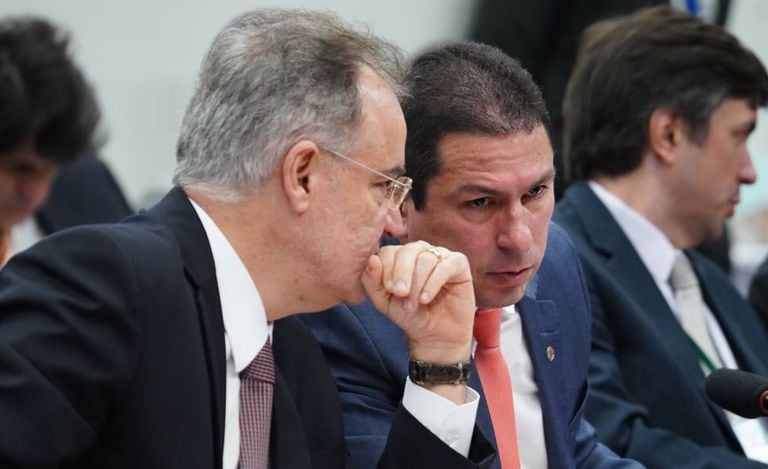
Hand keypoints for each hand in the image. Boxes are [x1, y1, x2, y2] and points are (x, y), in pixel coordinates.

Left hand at [362, 241, 475, 364]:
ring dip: (417, 283)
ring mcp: (440, 255)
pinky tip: (426, 299)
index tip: (388, 290)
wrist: (434, 336)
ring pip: (426, 259)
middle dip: (402, 273)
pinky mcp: (459, 264)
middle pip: (408, 251)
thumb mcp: (383, 301)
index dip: (386, 268)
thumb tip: (372, 259)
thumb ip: (372, 280)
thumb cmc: (409, 315)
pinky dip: (433, 282)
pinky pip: (445, 265)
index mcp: (400, 256)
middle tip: (400, 294)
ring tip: (414, 303)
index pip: (389, 251)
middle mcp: (420, 252)